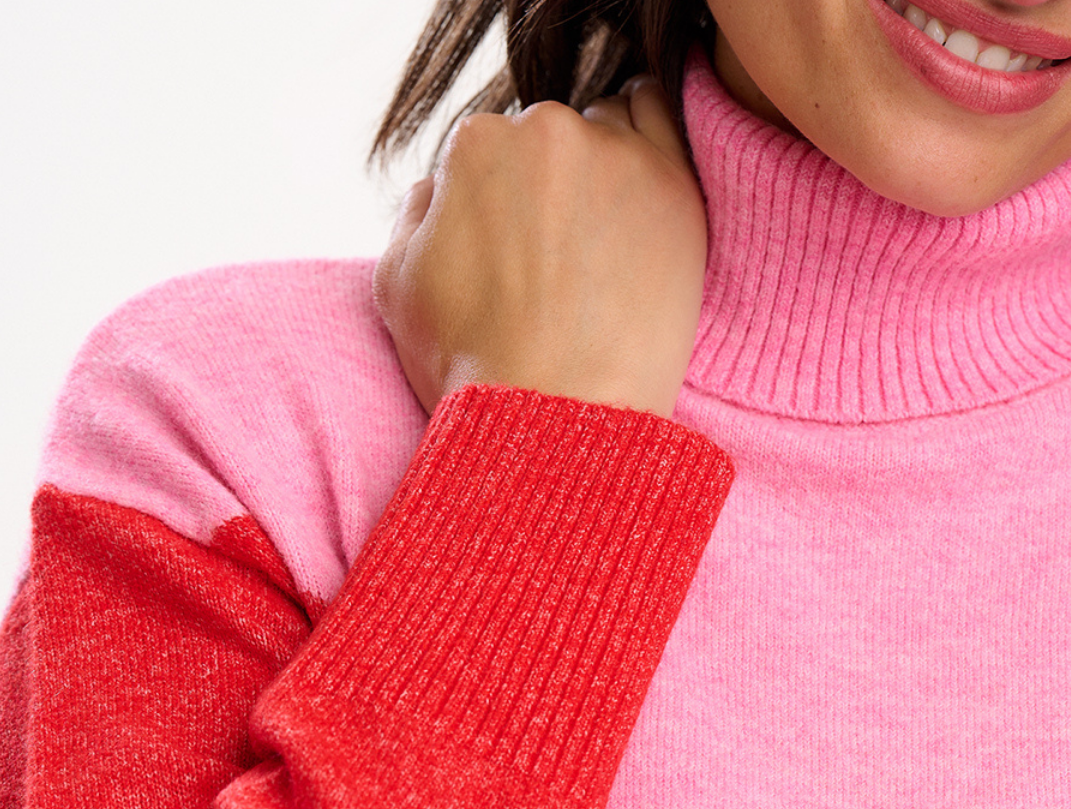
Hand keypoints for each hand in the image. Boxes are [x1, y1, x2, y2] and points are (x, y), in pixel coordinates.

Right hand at [372, 78, 707, 419]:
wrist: (555, 423)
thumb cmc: (473, 368)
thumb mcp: (396, 285)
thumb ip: (412, 213)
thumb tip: (438, 188)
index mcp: (473, 145)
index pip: (486, 150)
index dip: (496, 203)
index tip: (512, 251)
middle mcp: (544, 131)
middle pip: (546, 138)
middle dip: (546, 185)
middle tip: (555, 260)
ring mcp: (615, 154)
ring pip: (605, 130)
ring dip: (600, 170)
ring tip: (598, 249)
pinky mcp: (673, 185)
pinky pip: (662, 122)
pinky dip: (649, 147)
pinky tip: (639, 194)